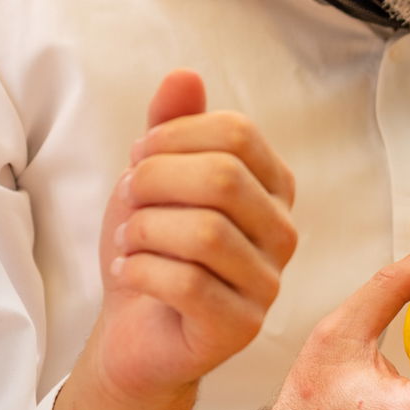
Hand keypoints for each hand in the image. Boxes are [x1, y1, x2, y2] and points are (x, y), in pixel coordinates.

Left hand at [55, 71, 296, 409]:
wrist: (134, 333)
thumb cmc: (153, 252)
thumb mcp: (153, 180)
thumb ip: (170, 129)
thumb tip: (184, 75)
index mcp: (272, 190)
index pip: (237, 134)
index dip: (174, 137)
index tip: (139, 158)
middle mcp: (282, 235)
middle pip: (223, 178)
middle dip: (154, 181)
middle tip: (127, 200)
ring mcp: (268, 285)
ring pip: (206, 233)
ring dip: (144, 230)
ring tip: (127, 240)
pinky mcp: (240, 328)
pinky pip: (189, 283)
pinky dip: (142, 270)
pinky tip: (130, 271)